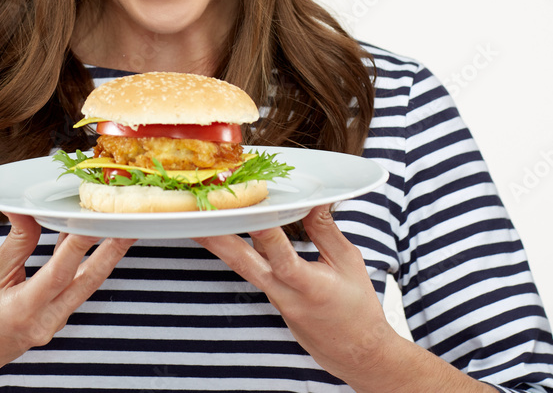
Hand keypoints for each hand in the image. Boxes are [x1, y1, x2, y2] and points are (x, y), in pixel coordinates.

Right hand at [0, 213, 134, 385]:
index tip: (96, 221)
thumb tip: (28, 211)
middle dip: (112, 251)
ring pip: (84, 285)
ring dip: (101, 256)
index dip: (79, 244)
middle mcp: (45, 321)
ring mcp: (53, 324)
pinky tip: (84, 240)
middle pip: (87, 282)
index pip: (59, 272)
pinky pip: (74, 289)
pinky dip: (81, 265)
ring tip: (117, 227)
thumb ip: (17, 243)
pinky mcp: (54, 321)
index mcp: (24, 310)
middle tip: (131, 225)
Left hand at [194, 205, 395, 381]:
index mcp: (310, 287)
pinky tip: (225, 230)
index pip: (283, 259)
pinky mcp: (270, 297)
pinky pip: (251, 269)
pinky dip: (238, 249)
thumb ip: (326, 231)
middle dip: (218, 239)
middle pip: (245, 264)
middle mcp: (285, 294)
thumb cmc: (357, 307)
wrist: (353, 352)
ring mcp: (274, 298)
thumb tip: (313, 199)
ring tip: (196, 221)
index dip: (267, 235)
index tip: (251, 212)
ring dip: (219, 243)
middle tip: (196, 217)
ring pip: (242, 266)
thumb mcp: (348, 263)